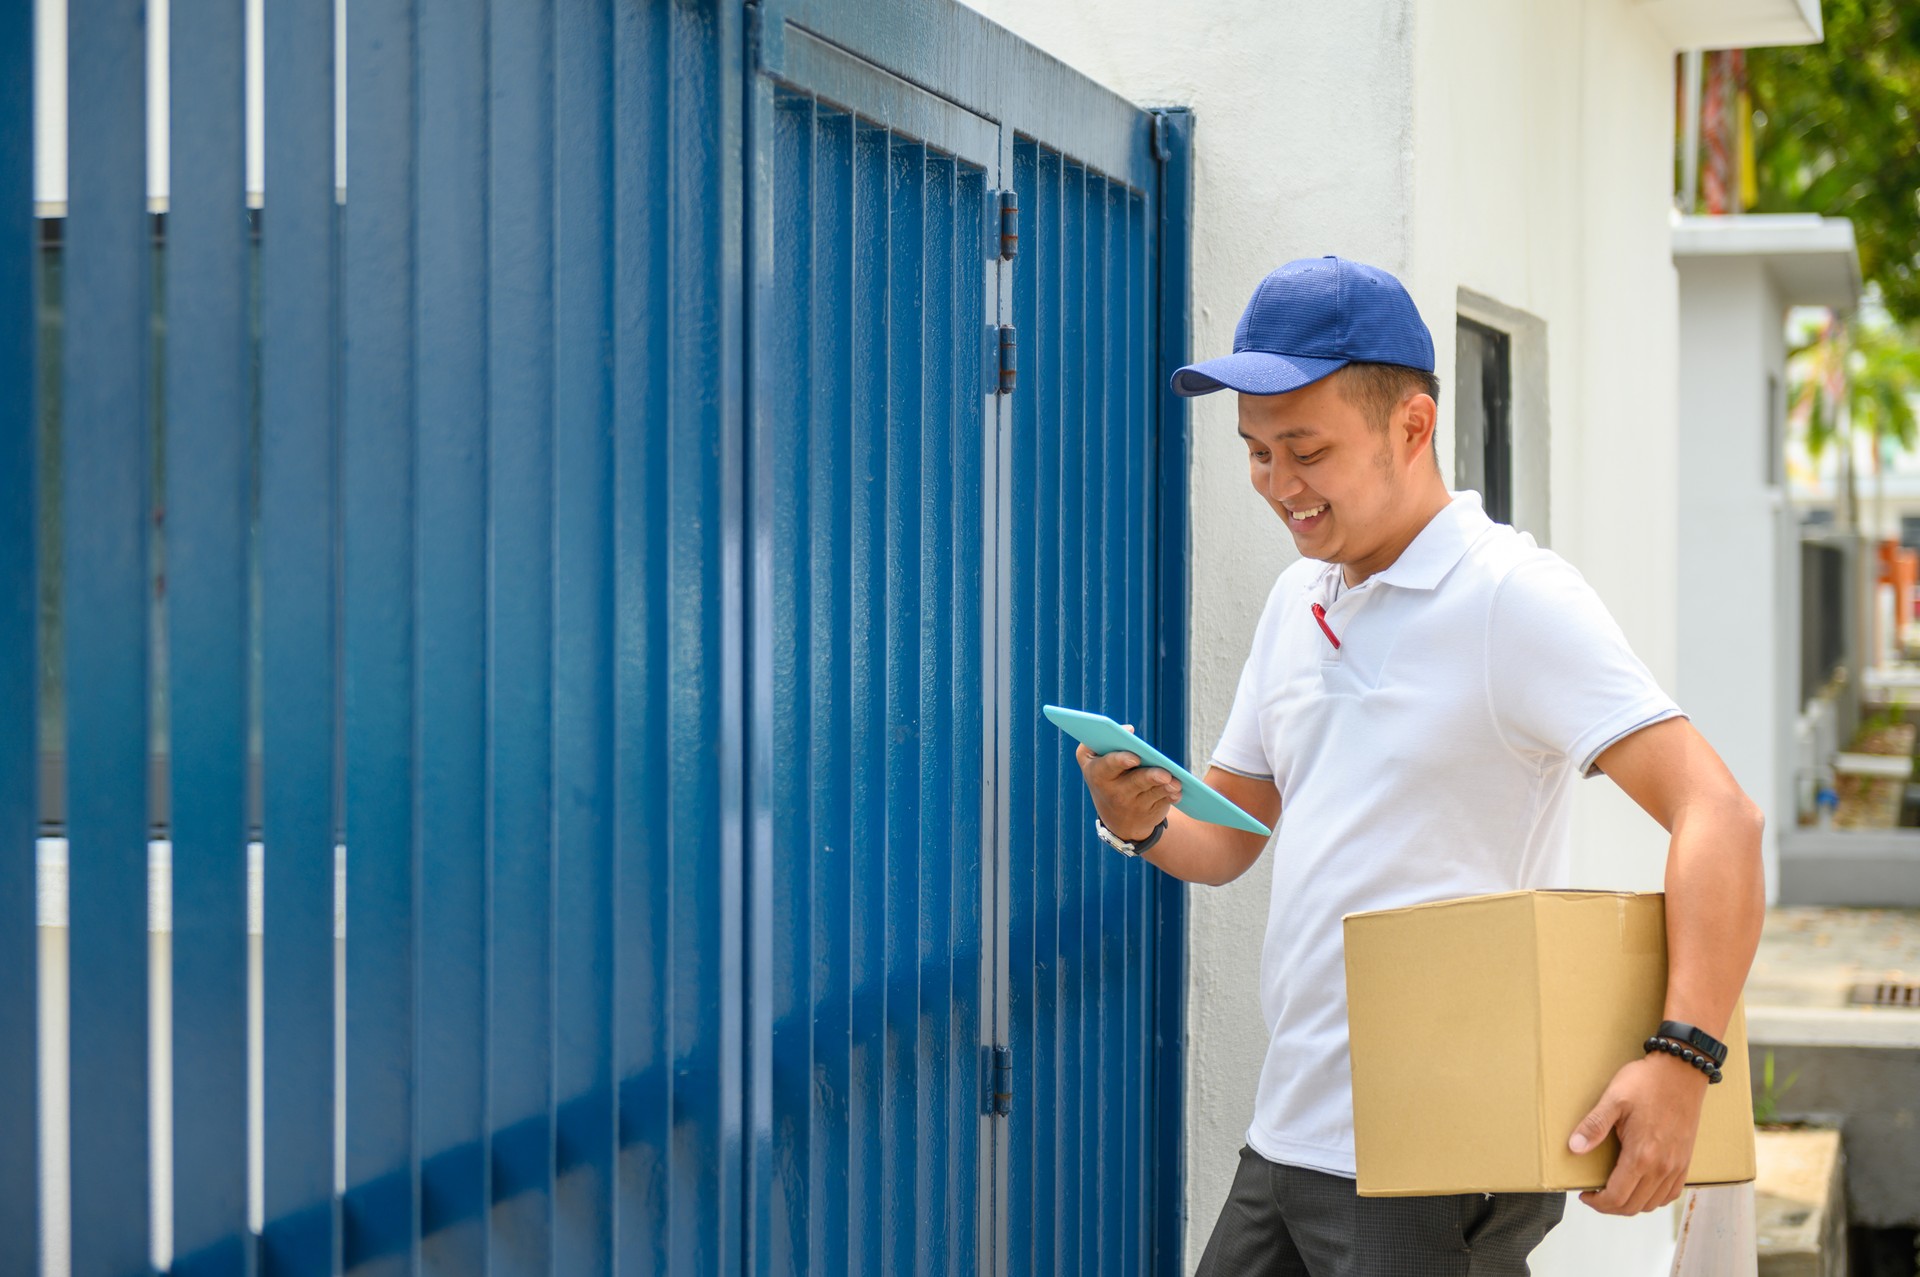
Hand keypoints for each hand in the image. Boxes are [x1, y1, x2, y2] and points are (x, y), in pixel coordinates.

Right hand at [1074, 724, 1180, 842]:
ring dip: (1165, 788)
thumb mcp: (1090, 759)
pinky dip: (1171, 796)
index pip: (1108, 766)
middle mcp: (1115, 792)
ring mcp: (1133, 804)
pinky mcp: (1150, 810)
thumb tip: (1129, 729)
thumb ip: (1101, 739)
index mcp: (1099, 774)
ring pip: (1152, 794)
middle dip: (1150, 777)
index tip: (1135, 757)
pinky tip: (1177, 792)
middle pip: (1135, 782)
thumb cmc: (1105, 774)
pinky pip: (1163, 802)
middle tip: (1164, 775)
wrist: (1114, 815)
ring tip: (1175, 783)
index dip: (1121, 761)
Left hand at [1568, 1053, 1708, 1214]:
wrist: (1681, 1072)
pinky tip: (1640, 1187)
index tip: (1584, 1194)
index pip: (1617, 1197)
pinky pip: (1671, 1194)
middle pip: (1634, 1206)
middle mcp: (1662, 1167)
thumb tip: (1575, 1147)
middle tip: (1594, 1195)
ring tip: (1613, 1191)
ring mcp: (1677, 1166)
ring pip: (1653, 1204)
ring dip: (1631, 1204)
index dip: (1598, 1203)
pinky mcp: (1685, 1161)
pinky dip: (1653, 1198)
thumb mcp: (1614, 1100)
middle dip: (1610, 1206)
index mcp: (1642, 1155)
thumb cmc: (1646, 1083)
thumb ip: (1594, 1126)